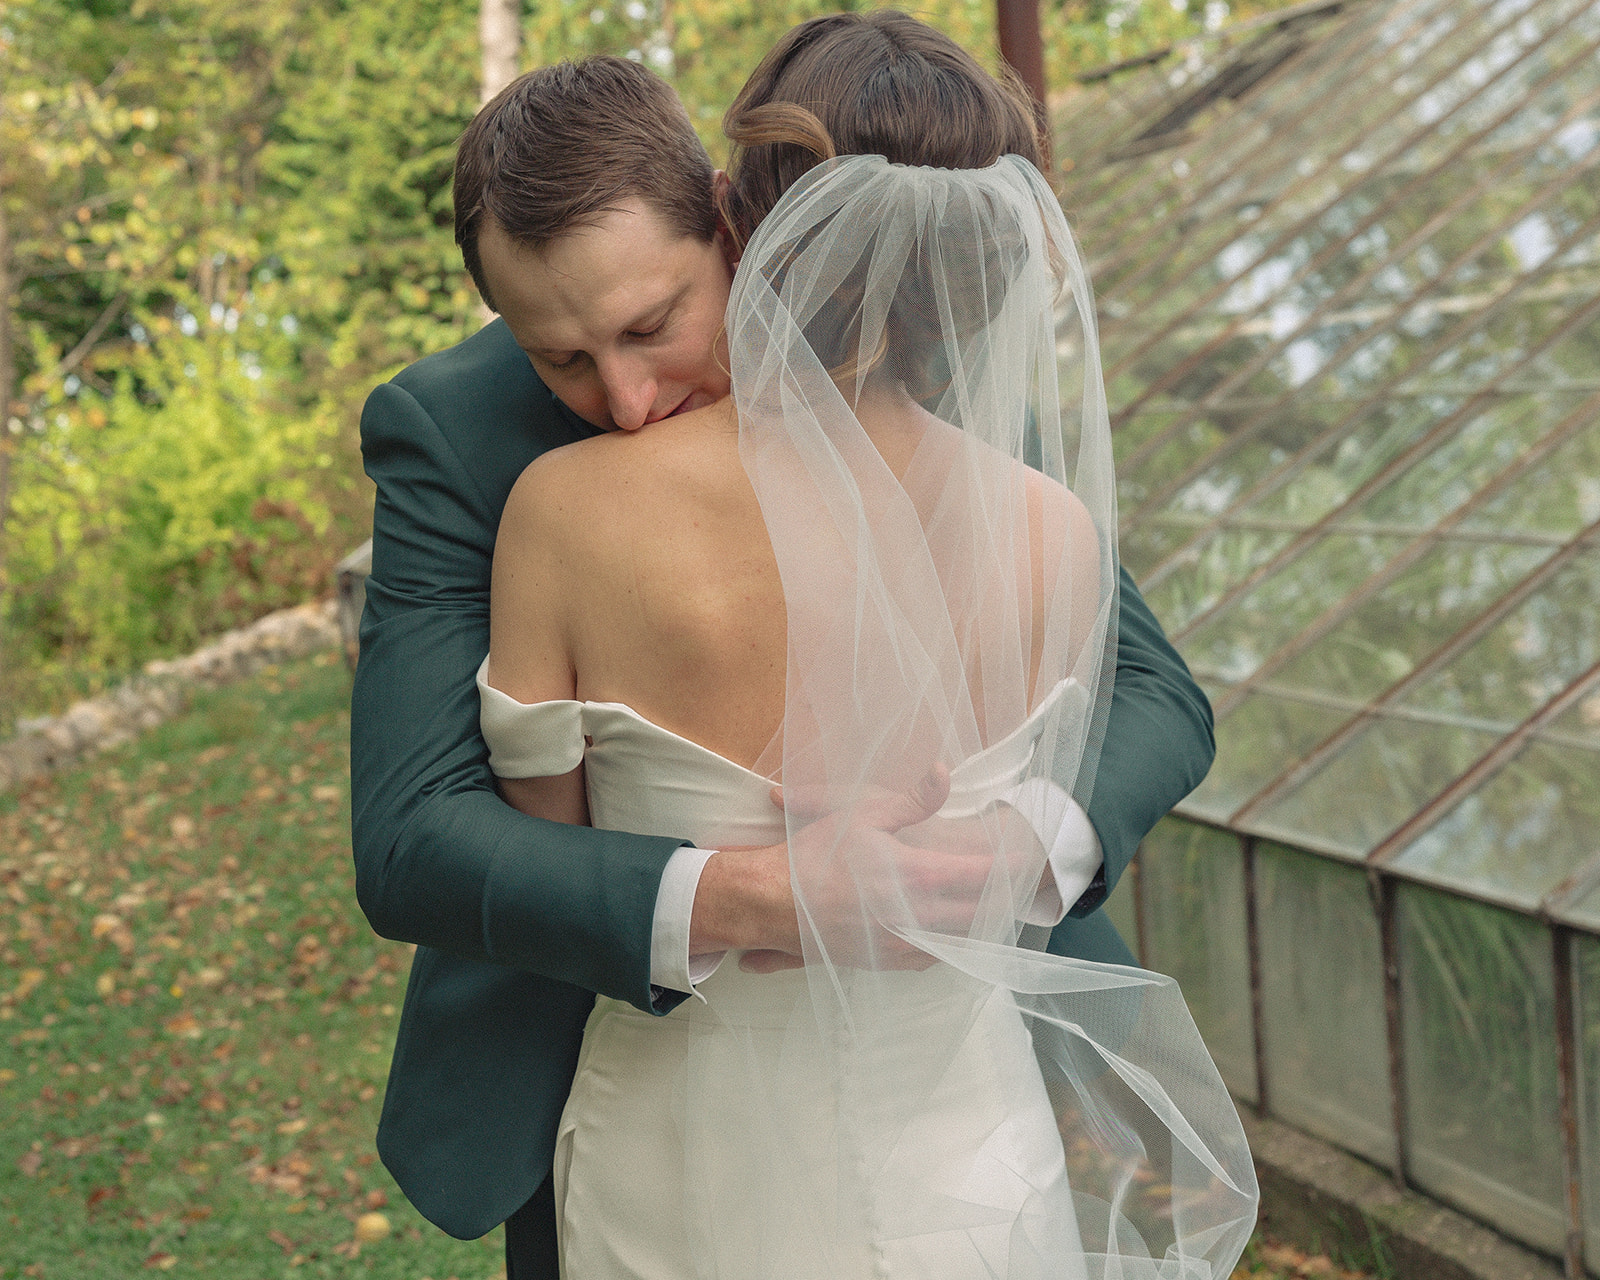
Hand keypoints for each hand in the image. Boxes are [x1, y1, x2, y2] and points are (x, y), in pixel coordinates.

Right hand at [693, 767, 1049, 972]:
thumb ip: (912, 799)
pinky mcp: (885, 963)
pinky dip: (948, 944)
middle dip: (1000, 897)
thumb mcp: (863, 814)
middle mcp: (916, 918)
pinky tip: (950, 932)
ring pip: (959, 940)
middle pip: (978, 912)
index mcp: (916, 878)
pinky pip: (932, 957)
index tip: (1029, 856)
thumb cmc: (815, 856)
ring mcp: (901, 946)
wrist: (770, 905)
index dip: (1008, 867)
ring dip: (978, 923)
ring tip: (993, 907)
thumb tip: (944, 772)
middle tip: (1019, 882)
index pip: (980, 875)